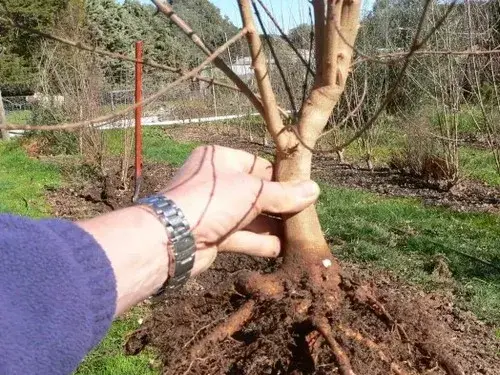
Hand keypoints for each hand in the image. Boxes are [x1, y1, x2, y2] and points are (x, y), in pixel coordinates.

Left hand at [163, 145, 319, 274]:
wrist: (172, 238)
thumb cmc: (212, 200)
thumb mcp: (253, 191)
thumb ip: (284, 194)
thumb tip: (315, 190)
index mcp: (221, 159)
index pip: (259, 165)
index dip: (282, 178)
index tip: (304, 190)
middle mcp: (217, 182)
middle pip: (257, 192)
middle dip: (280, 205)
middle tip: (306, 214)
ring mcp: (214, 210)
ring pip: (251, 217)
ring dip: (273, 226)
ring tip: (300, 233)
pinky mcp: (214, 235)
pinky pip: (243, 236)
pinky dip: (261, 242)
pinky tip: (283, 248)